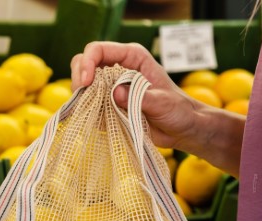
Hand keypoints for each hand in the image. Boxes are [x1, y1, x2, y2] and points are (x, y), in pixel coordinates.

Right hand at [70, 41, 197, 149]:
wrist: (182, 129)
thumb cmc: (178, 110)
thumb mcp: (162, 102)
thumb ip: (139, 96)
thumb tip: (115, 93)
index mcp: (132, 57)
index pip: (99, 50)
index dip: (87, 63)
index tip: (86, 83)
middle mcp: (119, 69)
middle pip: (85, 63)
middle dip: (79, 79)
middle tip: (82, 98)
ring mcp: (112, 87)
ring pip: (84, 85)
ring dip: (82, 98)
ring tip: (92, 112)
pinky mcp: (110, 105)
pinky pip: (90, 106)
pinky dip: (88, 113)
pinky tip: (98, 121)